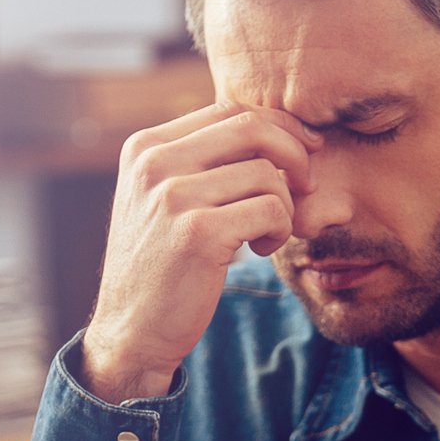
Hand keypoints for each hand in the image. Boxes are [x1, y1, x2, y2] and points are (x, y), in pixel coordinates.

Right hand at [81, 104, 323, 403]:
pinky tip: (259, 250)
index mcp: (145, 147)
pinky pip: (271, 210)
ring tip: (267, 233)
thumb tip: (275, 128)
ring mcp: (173, 196)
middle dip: (295, 153)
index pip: (229, 110)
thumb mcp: (164, 200)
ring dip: (285, 206)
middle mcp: (154, 163)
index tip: (304, 150)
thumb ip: (200, 161)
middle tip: (308, 184)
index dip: (278, 126)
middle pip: (252, 128)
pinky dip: (279, 230)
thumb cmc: (161, 265)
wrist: (131, 330)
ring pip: (268, 174)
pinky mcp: (198, 232)